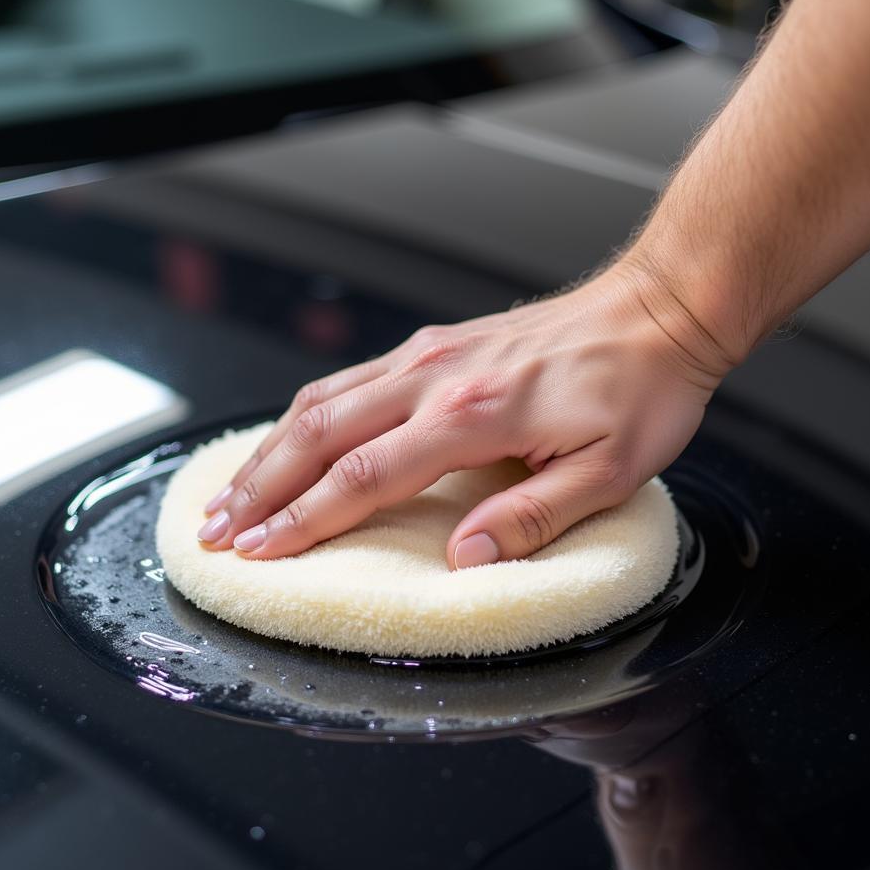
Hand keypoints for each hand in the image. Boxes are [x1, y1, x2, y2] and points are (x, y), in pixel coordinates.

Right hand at [197, 262, 729, 567]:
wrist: (654, 311)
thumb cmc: (638, 391)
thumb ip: (531, 517)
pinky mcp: (434, 346)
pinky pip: (349, 380)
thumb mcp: (608, 472)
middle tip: (216, 529)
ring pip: (322, 402)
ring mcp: (428, 356)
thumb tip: (462, 559)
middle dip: (261, 487)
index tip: (259, 552)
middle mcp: (434, 379)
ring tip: (231, 491)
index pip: (363, 476)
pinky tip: (286, 438)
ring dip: (269, 449)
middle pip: (320, 434)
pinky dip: (304, 415)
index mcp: (472, 416)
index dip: (304, 519)